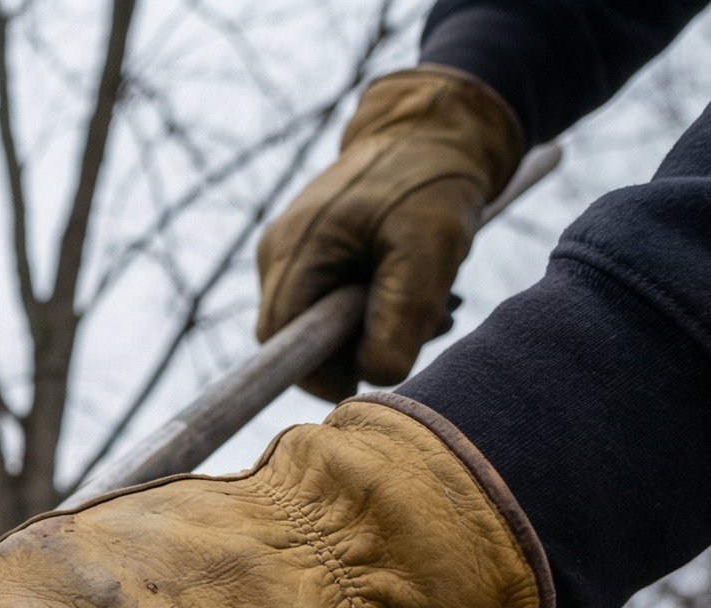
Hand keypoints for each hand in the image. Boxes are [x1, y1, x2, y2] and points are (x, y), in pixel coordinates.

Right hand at [257, 66, 522, 400]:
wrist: (429, 130)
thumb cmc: (431, 180)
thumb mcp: (431, 245)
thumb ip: (403, 312)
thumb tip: (376, 374)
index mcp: (296, 249)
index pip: (281, 343)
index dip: (319, 372)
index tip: (369, 375)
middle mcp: (278, 254)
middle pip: (299, 340)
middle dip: (359, 348)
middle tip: (427, 324)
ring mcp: (288, 255)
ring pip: (317, 328)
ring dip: (372, 329)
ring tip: (430, 300)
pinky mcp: (309, 257)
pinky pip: (327, 307)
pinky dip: (371, 310)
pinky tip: (406, 285)